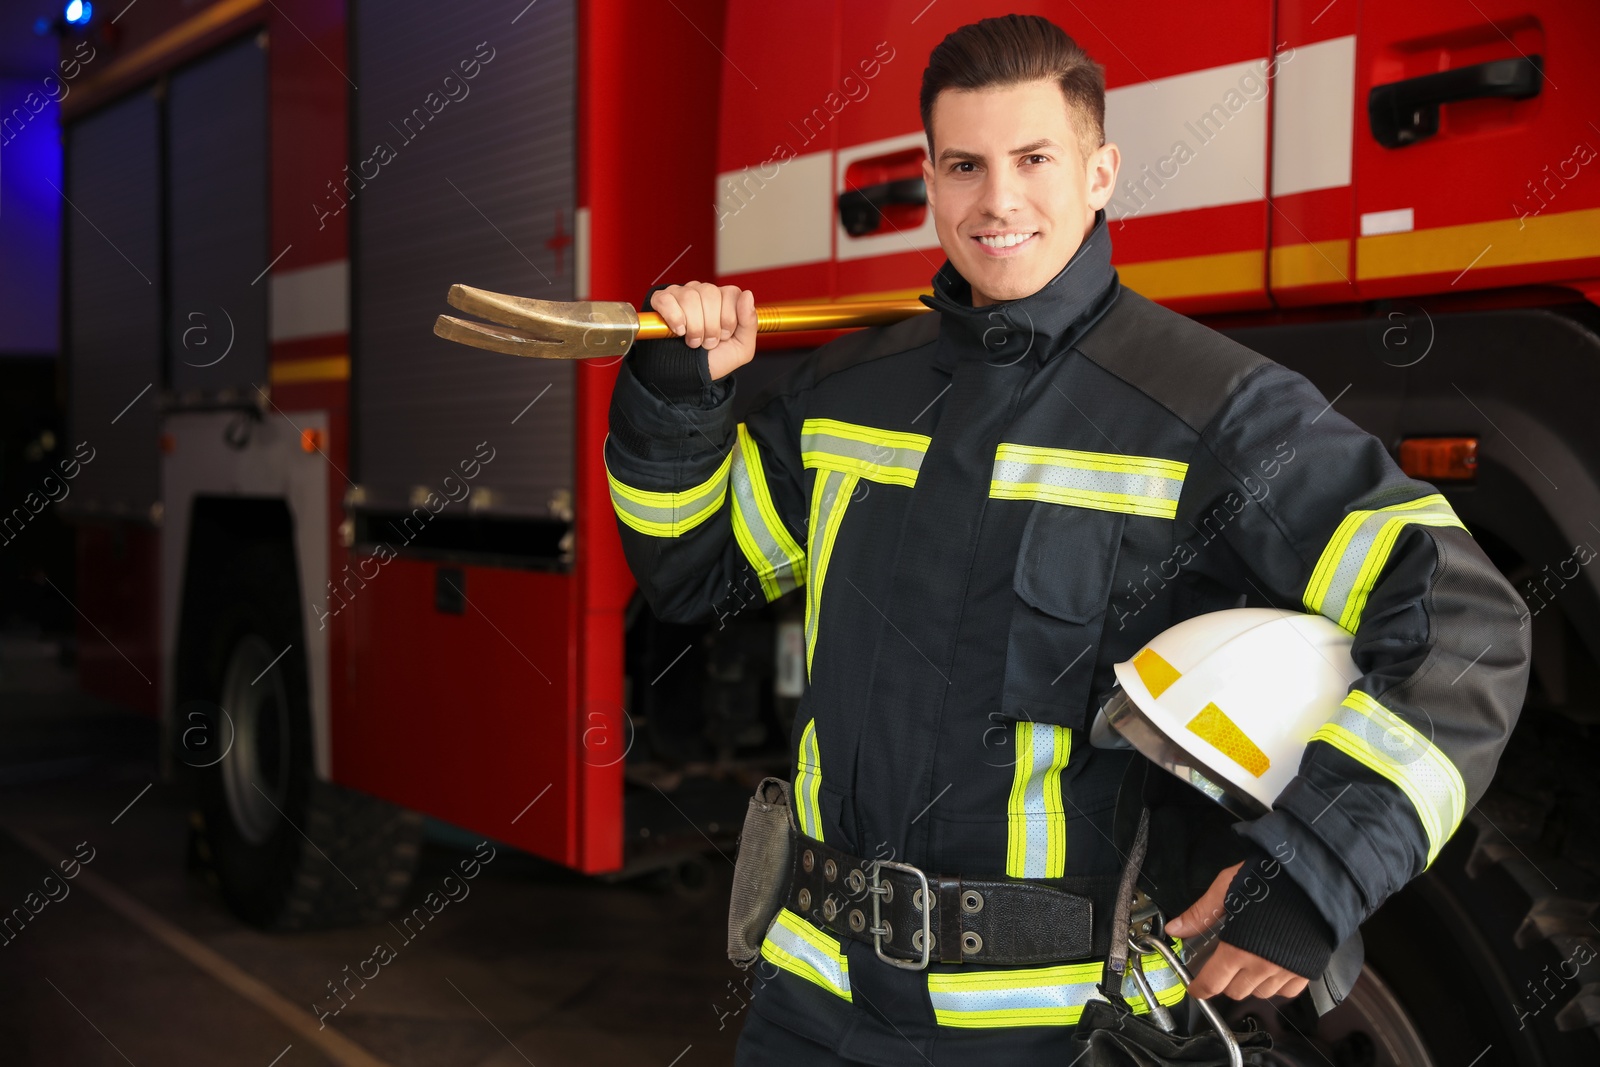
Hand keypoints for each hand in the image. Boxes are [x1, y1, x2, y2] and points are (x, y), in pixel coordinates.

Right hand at [648, 281, 757, 380]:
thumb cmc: (713, 360)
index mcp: (724, 300)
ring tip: (694, 342)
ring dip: (694, 326)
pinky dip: (674, 318)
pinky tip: (678, 331)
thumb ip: (749, 322)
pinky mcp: (661, 301)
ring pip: (689, 297)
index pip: (731, 293)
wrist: (688, 376)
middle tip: (708, 342)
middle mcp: (703, 292)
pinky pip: (667, 300)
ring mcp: (681, 294)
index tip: (724, 336)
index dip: (728, 318)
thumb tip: (747, 294)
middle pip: (710, 293)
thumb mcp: (741, 348)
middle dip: (711, 326)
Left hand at [1164, 862, 1310, 1000]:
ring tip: (1248, 960)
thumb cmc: (1268, 881)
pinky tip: (1271, 966)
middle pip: (1235, 991)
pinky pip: (1286, 992)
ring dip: (1249, 983)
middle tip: (1223, 964)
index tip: (1196, 988)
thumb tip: (1175, 928)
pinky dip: (1275, 985)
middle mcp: (1262, 967)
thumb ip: (1201, 913)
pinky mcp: (1306, 972)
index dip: (1200, 988)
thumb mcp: (1226, 889)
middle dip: (1224, 981)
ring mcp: (1286, 972)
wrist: (1313, 883)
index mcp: (1238, 948)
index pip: (1213, 983)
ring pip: (1260, 993)